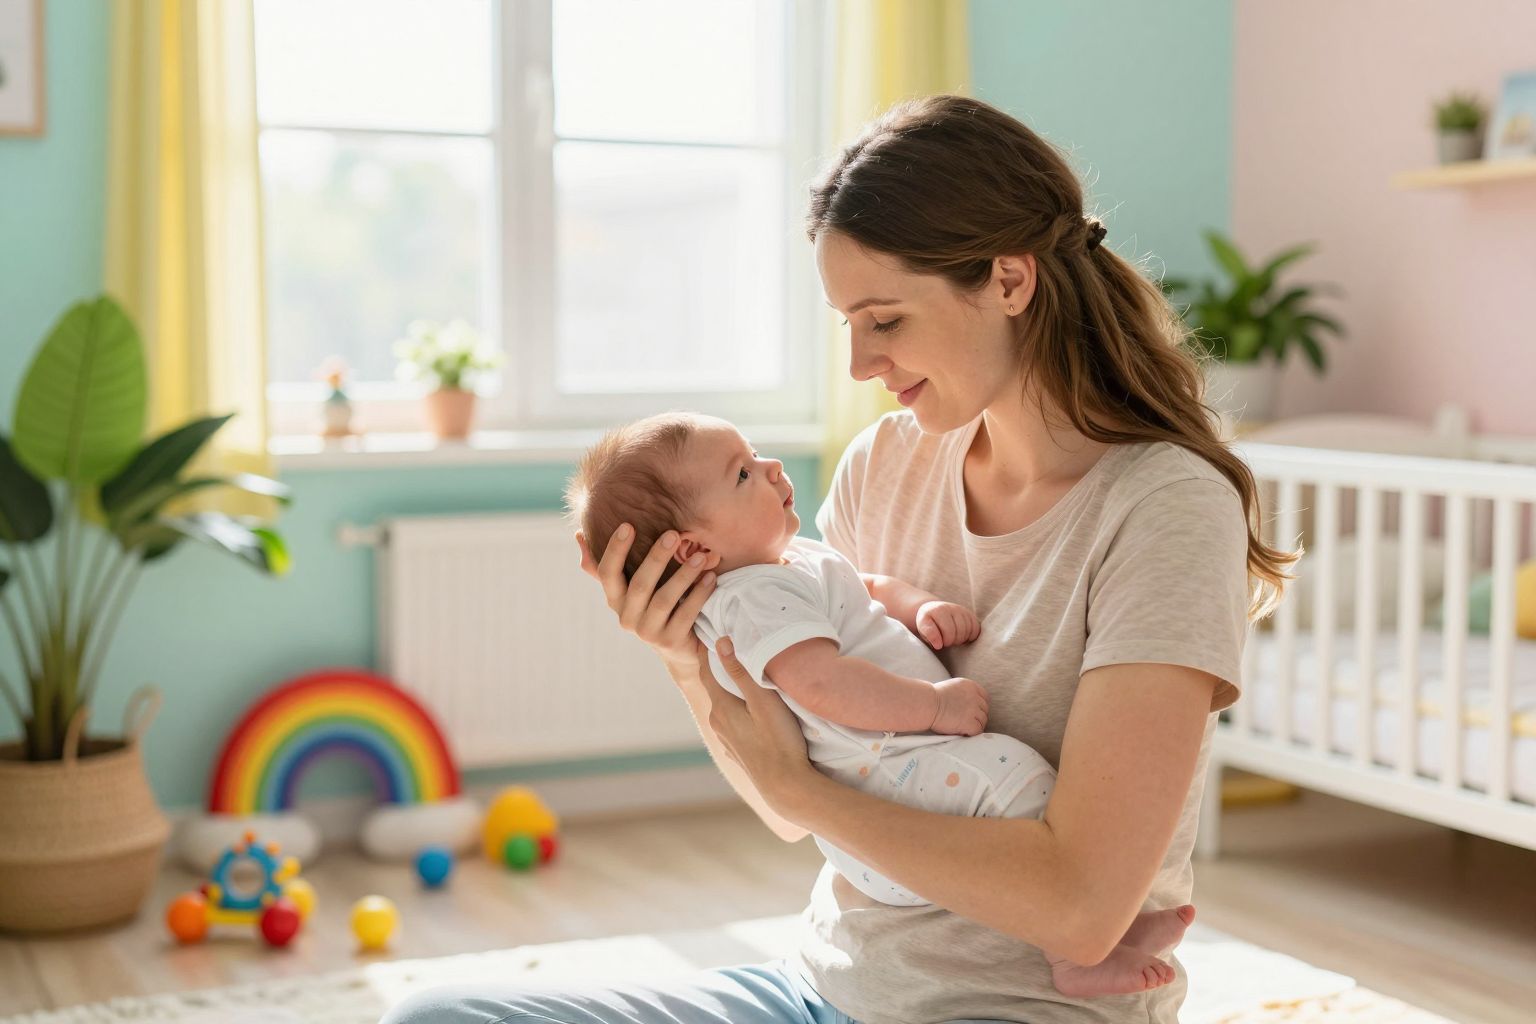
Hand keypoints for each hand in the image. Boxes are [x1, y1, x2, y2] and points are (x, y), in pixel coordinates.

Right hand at [577, 526, 716, 672]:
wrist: (680, 651)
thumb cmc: (655, 608)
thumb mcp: (631, 587)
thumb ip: (609, 564)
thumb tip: (578, 534)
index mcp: (615, 600)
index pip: (607, 573)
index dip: (615, 549)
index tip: (628, 525)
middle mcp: (626, 617)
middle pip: (639, 584)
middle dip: (656, 557)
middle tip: (673, 534)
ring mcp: (648, 632)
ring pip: (664, 599)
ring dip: (683, 575)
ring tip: (700, 555)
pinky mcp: (670, 642)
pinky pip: (686, 614)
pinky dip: (699, 594)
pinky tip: (710, 576)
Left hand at [696, 637, 815, 813]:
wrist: (785, 786)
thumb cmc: (779, 740)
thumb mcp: (763, 701)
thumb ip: (742, 672)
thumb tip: (720, 642)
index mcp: (721, 707)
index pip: (706, 671)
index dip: (706, 651)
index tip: (707, 633)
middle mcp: (718, 723)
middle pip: (716, 689)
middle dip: (721, 670)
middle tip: (730, 650)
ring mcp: (727, 740)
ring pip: (725, 708)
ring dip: (731, 693)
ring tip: (744, 679)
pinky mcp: (738, 753)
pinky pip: (734, 725)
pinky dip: (739, 712)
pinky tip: (752, 713)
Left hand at [915, 600, 980, 649]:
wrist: (935, 611)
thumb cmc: (929, 622)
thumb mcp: (922, 627)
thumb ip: (928, 634)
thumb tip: (938, 645)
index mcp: (938, 610)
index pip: (947, 631)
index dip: (943, 642)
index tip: (937, 644)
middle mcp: (952, 607)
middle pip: (958, 632)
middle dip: (951, 641)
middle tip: (945, 641)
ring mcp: (962, 610)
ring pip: (968, 631)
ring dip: (961, 639)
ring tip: (952, 638)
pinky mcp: (970, 614)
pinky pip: (976, 628)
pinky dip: (971, 636)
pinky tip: (962, 636)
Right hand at [930, 677, 988, 735]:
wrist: (926, 704)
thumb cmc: (931, 698)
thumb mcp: (951, 688)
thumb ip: (962, 694)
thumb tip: (966, 704)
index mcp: (970, 686)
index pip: (984, 697)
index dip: (979, 706)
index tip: (973, 712)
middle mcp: (975, 696)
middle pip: (985, 710)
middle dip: (977, 717)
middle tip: (966, 722)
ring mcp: (973, 709)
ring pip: (982, 721)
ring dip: (974, 725)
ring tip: (962, 728)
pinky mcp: (970, 722)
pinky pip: (977, 731)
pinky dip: (971, 733)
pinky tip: (961, 732)